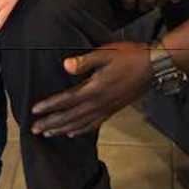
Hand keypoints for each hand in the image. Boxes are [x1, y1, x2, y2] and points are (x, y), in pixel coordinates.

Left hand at [31, 42, 152, 136]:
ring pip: (80, 123)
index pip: (66, 100)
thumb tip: (65, 65)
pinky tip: (73, 133)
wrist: (154, 67)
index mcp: (94, 89)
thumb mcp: (106, 53)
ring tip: (48, 134)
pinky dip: (81, 130)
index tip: (34, 111)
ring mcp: (107, 108)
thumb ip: (85, 61)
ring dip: (62, 129)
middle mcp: (99, 103)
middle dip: (51, 123)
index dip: (50, 106)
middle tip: (34, 130)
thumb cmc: (129, 56)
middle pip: (70, 116)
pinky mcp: (114, 110)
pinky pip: (94, 124)